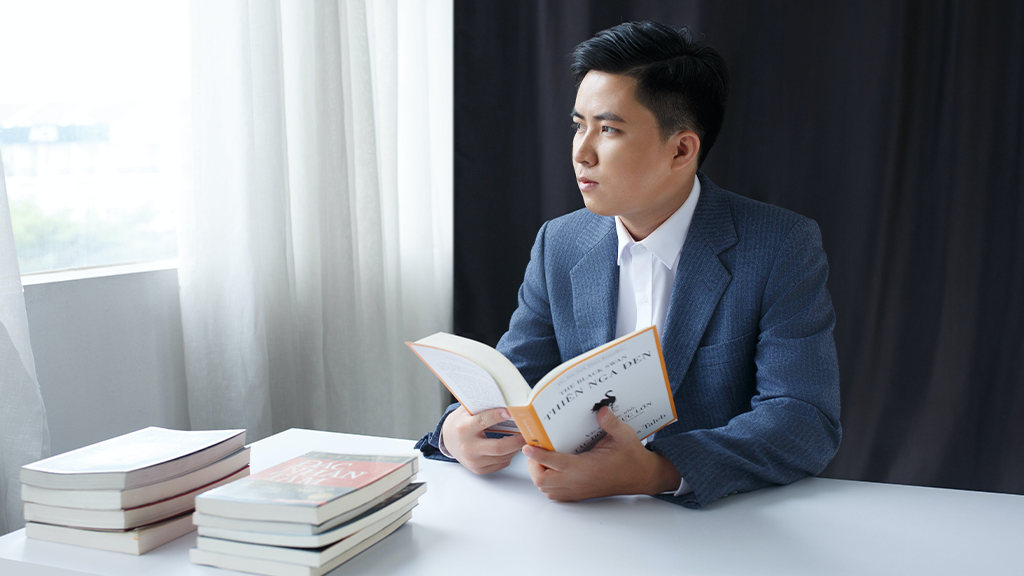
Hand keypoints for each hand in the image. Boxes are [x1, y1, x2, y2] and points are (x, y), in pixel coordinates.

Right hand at [441, 406, 527, 473]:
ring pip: (502, 457)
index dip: (497, 416)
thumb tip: (505, 403)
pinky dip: (509, 455)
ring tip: (523, 439)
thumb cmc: (460, 423)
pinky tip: (512, 447)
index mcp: (463, 429)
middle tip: (528, 434)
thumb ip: (483, 408)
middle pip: (498, 447)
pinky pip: (500, 464)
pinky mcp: (479, 469)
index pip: (483, 421)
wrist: (448, 441)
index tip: (511, 411)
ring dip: (516, 448)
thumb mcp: (466, 411)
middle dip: (517, 440)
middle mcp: (468, 447)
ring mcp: (473, 461)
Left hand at [522, 407, 681, 500]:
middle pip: (543, 480)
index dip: (537, 455)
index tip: (528, 446)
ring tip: (541, 458)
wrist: (642, 476)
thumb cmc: (632, 457)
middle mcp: (579, 482)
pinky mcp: (580, 494)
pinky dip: (548, 484)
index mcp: (586, 468)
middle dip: (534, 465)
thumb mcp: (624, 435)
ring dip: (540, 475)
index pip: (554, 463)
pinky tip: (552, 470)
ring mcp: (578, 491)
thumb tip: (601, 409)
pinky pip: (555, 494)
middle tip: (535, 450)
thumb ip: (611, 423)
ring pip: (547, 489)